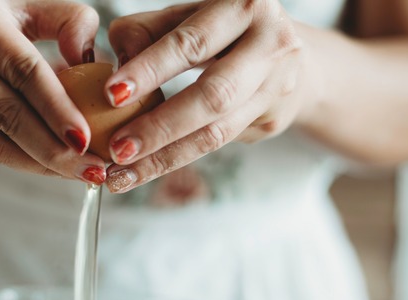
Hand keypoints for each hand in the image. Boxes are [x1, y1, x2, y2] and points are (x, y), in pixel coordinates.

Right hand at [0, 0, 107, 183]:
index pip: (21, 69)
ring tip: (80, 173)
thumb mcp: (24, 4)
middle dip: (53, 148)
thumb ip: (66, 20)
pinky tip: (52, 167)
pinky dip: (22, 161)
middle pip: (5, 111)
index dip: (55, 106)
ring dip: (40, 163)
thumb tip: (90, 59)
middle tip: (93, 168)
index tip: (85, 138)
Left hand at [102, 0, 314, 192]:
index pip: (191, 43)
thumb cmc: (223, 30)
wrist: (295, 55)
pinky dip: (176, 159)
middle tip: (117, 149)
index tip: (113, 94)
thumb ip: (147, 32)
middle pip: (212, 96)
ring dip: (164, 157)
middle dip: (160, 127)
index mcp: (246, 7)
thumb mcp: (187, 16)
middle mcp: (272, 46)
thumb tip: (117, 68)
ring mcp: (277, 87)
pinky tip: (143, 170)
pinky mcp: (273, 121)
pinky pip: (218, 144)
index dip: (151, 70)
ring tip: (122, 174)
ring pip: (217, 132)